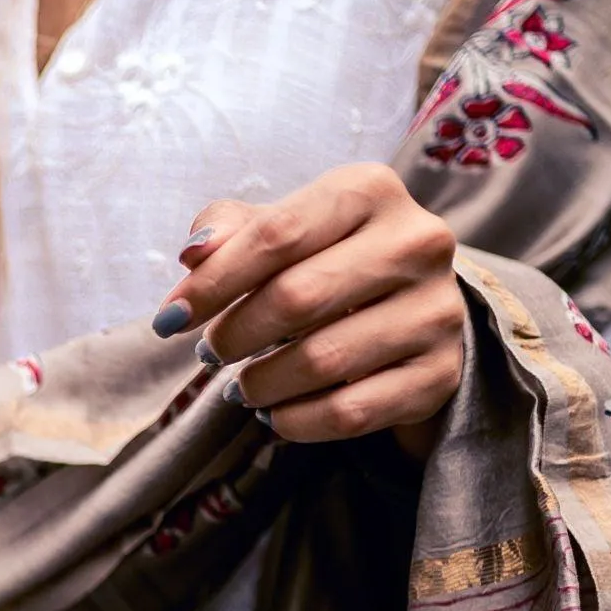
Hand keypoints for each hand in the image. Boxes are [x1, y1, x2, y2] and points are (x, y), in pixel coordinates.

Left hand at [148, 164, 464, 455]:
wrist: (413, 309)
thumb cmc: (329, 260)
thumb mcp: (285, 230)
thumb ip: (231, 233)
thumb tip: (193, 255)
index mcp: (372, 189)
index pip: (277, 236)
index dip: (213, 283)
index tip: (169, 320)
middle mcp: (417, 242)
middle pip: (297, 297)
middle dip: (234, 334)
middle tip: (209, 353)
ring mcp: (438, 311)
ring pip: (321, 361)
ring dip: (260, 384)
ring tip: (240, 387)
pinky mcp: (441, 375)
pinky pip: (349, 412)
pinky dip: (295, 421)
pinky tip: (274, 414)